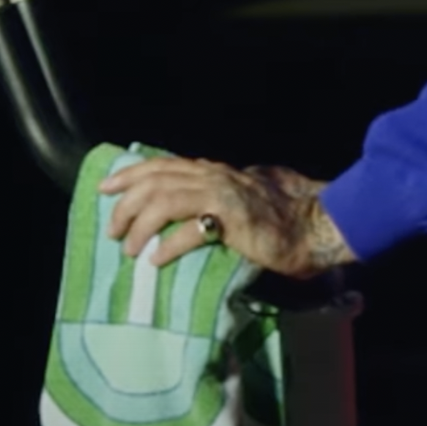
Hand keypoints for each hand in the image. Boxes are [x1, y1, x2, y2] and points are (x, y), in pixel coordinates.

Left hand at [97, 156, 357, 277]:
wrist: (319, 225)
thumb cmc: (285, 216)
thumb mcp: (244, 196)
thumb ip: (218, 196)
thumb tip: (193, 209)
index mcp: (216, 171)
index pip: (164, 165)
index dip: (131, 174)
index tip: (107, 188)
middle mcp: (216, 177)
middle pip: (156, 181)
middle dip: (126, 204)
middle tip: (112, 230)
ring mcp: (225, 196)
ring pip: (165, 201)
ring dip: (140, 225)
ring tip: (130, 248)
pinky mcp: (234, 222)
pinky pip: (190, 231)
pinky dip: (167, 245)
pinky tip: (156, 260)